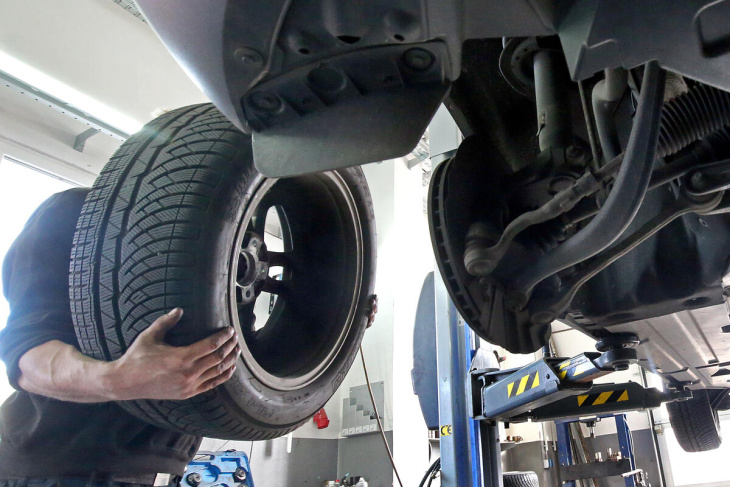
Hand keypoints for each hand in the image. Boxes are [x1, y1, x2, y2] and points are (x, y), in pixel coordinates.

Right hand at [106, 308, 239, 400]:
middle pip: (218, 357)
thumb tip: (179, 309)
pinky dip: (223, 376)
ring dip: (230, 360)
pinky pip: (211, 385)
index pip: (211, 345)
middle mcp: (188, 373)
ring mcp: (188, 386)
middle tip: (236, 337)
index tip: (230, 330)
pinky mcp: (187, 393)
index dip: (224, 337)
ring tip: (236, 350)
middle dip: (230, 346)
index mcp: (181, 357)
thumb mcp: (149, 336)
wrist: (125, 383)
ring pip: (218, 372)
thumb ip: (166, 321)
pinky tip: (229, 368)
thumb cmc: (136, 357)